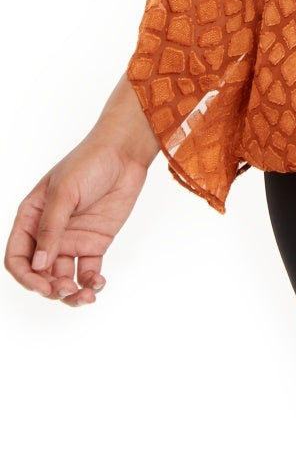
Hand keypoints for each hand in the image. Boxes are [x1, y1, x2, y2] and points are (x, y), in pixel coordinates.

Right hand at [4, 74, 159, 306]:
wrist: (125, 153)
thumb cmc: (89, 162)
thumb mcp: (64, 193)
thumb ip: (51, 228)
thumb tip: (39, 264)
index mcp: (31, 218)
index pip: (18, 257)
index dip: (26, 276)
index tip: (44, 286)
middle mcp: (48, 233)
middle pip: (40, 273)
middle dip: (50, 289)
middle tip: (68, 291)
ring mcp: (72, 239)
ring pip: (63, 277)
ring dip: (71, 293)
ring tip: (86, 296)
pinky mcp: (95, 242)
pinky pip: (88, 270)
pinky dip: (91, 282)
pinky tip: (98, 284)